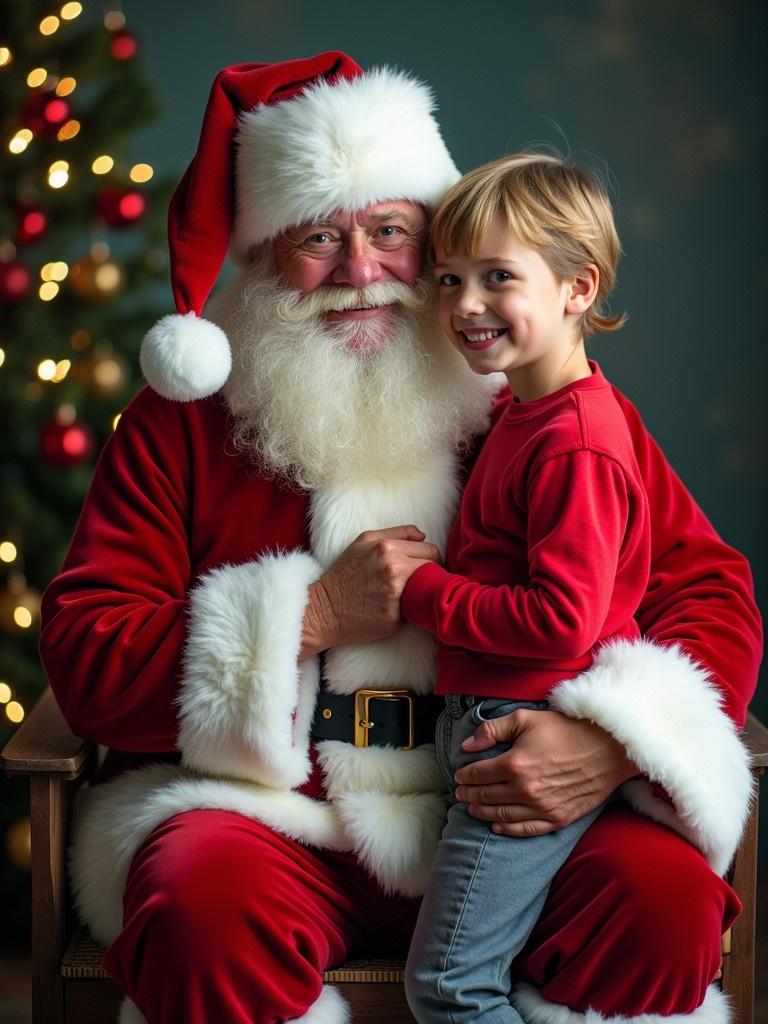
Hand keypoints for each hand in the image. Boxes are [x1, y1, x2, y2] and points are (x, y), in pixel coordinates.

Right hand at [300, 526, 439, 655]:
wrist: (325, 609)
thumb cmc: (345, 574)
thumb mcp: (363, 542)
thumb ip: (397, 533)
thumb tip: (423, 536)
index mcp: (388, 548)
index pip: (431, 551)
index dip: (430, 558)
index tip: (423, 565)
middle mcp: (394, 569)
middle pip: (434, 569)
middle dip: (430, 573)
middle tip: (418, 580)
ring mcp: (396, 595)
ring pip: (429, 589)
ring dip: (424, 591)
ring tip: (411, 593)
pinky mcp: (395, 617)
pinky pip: (415, 610)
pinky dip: (410, 609)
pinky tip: (398, 608)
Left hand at [454, 709, 636, 835]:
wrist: (608, 748)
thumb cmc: (566, 729)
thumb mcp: (526, 718)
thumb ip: (492, 730)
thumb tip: (467, 746)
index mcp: (514, 764)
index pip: (478, 774)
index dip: (464, 776)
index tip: (458, 776)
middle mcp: (525, 790)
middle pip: (486, 796)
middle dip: (469, 795)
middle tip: (459, 793)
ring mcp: (542, 807)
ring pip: (501, 815)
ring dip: (482, 812)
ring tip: (472, 808)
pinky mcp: (558, 818)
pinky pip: (525, 829)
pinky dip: (507, 829)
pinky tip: (496, 825)